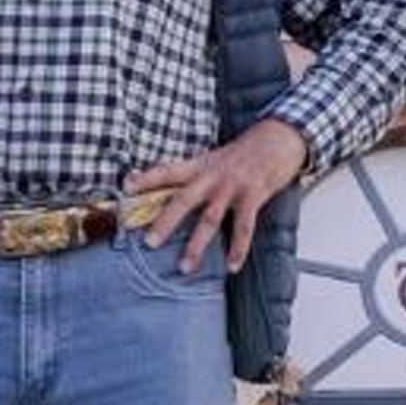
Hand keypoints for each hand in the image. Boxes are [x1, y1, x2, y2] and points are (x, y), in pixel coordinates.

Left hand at [124, 117, 307, 275]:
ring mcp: (232, 186)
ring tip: (185, 267)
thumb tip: (176, 195)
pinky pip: (244, 227)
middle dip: (165, 222)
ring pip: (210, 219)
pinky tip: (232, 265)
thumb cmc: (246, 152)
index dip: (147, 178)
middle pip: (183, 200)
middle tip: (149, 242)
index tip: (126, 186)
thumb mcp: (216, 159)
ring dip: (196, 245)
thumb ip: (197, 176)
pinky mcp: (253, 195)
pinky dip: (238, 248)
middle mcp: (213, 176)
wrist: (279, 137)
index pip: (168, 170)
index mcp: (201, 165)